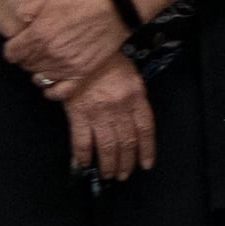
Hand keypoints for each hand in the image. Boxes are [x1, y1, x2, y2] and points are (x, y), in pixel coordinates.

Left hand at [1, 0, 128, 95]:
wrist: (115, 8)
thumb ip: (27, 9)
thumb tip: (20, 21)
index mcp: (38, 35)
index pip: (11, 52)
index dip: (12, 47)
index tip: (17, 43)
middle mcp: (49, 54)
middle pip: (25, 65)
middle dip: (25, 57)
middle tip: (34, 48)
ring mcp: (65, 66)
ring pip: (40, 77)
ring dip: (38, 69)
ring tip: (45, 60)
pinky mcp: (81, 74)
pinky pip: (60, 91)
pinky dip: (52, 90)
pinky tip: (51, 83)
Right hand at [62, 59, 156, 179]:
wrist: (79, 51)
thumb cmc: (106, 59)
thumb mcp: (130, 73)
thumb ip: (135, 96)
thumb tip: (137, 117)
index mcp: (135, 96)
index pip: (146, 129)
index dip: (146, 150)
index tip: (145, 164)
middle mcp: (119, 108)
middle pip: (127, 142)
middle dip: (126, 162)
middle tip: (124, 174)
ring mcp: (98, 113)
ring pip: (107, 146)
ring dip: (108, 164)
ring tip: (109, 174)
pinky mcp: (78, 114)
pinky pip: (82, 141)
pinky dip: (83, 155)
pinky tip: (84, 164)